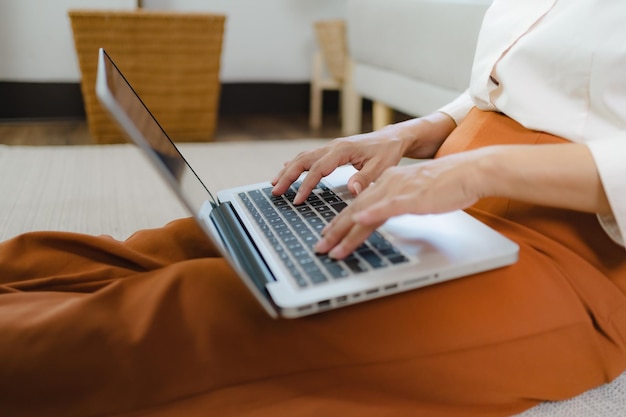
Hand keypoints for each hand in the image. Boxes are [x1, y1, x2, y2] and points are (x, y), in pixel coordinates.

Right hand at [271, 112, 455, 204]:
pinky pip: (309, 156)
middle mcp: (333, 146)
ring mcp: (330, 147)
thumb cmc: (388, 152)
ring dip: (288, 170)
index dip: (306, 185)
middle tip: (275, 191)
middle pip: (303, 160)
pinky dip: (295, 164)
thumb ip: (366, 178)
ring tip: (275, 184)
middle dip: (287, 176)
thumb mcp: (382, 167)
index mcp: (343, 150)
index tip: (297, 199)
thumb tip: (352, 189)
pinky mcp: (331, 151)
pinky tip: (286, 169)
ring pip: (303, 157)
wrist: (393, 137)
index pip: (318, 169)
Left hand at [314, 151, 484, 258]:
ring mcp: (398, 190)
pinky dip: (371, 214)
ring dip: (346, 231)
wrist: (469, 172)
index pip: (358, 206)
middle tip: (320, 248)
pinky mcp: (412, 196)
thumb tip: (384, 216)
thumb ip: (397, 204)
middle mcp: (388, 184)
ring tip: (332, 247)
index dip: (341, 223)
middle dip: (335, 232)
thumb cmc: (447, 186)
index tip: (328, 236)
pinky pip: (388, 206)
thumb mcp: (415, 196)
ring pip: (366, 212)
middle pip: (355, 210)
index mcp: (387, 183)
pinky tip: (358, 222)